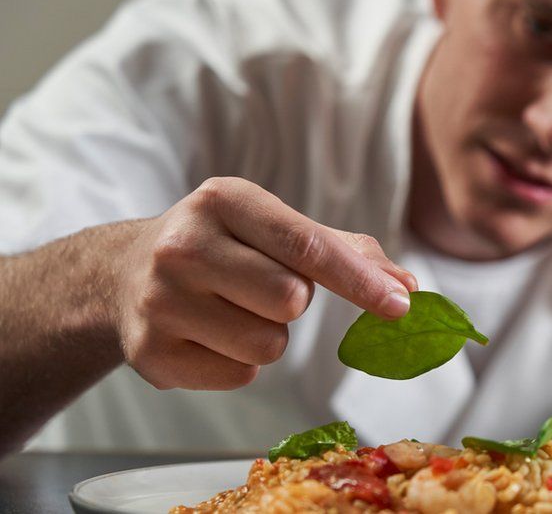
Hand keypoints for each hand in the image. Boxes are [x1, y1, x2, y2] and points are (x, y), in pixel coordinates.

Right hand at [116, 177, 416, 389]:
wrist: (122, 273)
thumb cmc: (223, 246)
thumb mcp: (273, 227)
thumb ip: (343, 250)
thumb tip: (406, 287)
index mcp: (223, 200)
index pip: (307, 246)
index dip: (359, 280)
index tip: (401, 305)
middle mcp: (184, 245)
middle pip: (291, 300)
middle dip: (292, 301)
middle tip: (259, 285)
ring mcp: (161, 301)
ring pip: (269, 345)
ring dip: (267, 335)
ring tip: (230, 310)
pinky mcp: (152, 353)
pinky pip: (240, 376)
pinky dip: (238, 362)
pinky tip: (208, 335)